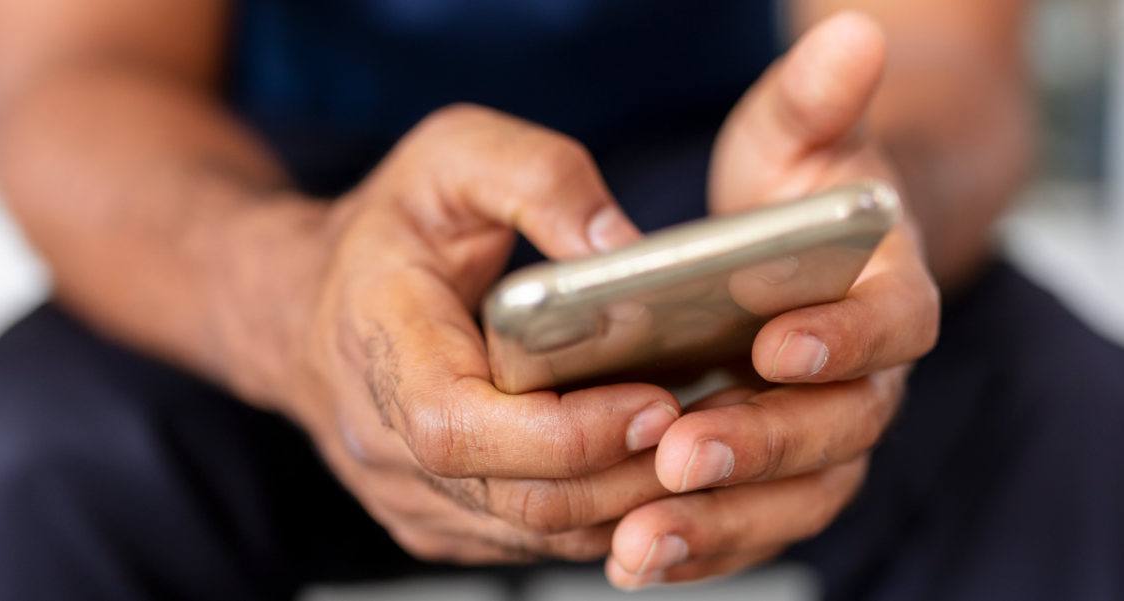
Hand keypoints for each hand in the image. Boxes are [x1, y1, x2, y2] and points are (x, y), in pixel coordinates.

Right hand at [284, 106, 682, 562]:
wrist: (303, 305)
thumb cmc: (384, 230)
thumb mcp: (451, 156)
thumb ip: (537, 177)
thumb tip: (621, 247)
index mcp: (380, 343)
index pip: (461, 427)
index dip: (565, 433)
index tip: (653, 401)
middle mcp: (383, 439)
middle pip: (517, 498)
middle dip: (626, 472)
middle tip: (709, 424)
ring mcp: (406, 492)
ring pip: (533, 533)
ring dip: (626, 501)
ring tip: (696, 445)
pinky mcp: (435, 520)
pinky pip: (529, 541)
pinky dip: (598, 514)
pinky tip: (645, 466)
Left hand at [607, 12, 939, 586]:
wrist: (796, 256)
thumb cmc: (795, 192)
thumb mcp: (798, 135)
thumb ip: (819, 99)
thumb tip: (853, 36)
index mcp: (889, 293)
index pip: (894, 324)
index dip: (845, 336)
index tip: (776, 343)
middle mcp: (869, 377)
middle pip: (840, 431)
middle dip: (760, 445)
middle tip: (680, 454)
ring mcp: (823, 434)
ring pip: (794, 497)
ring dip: (721, 522)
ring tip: (639, 542)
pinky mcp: (775, 475)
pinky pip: (752, 524)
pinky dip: (701, 544)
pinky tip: (633, 555)